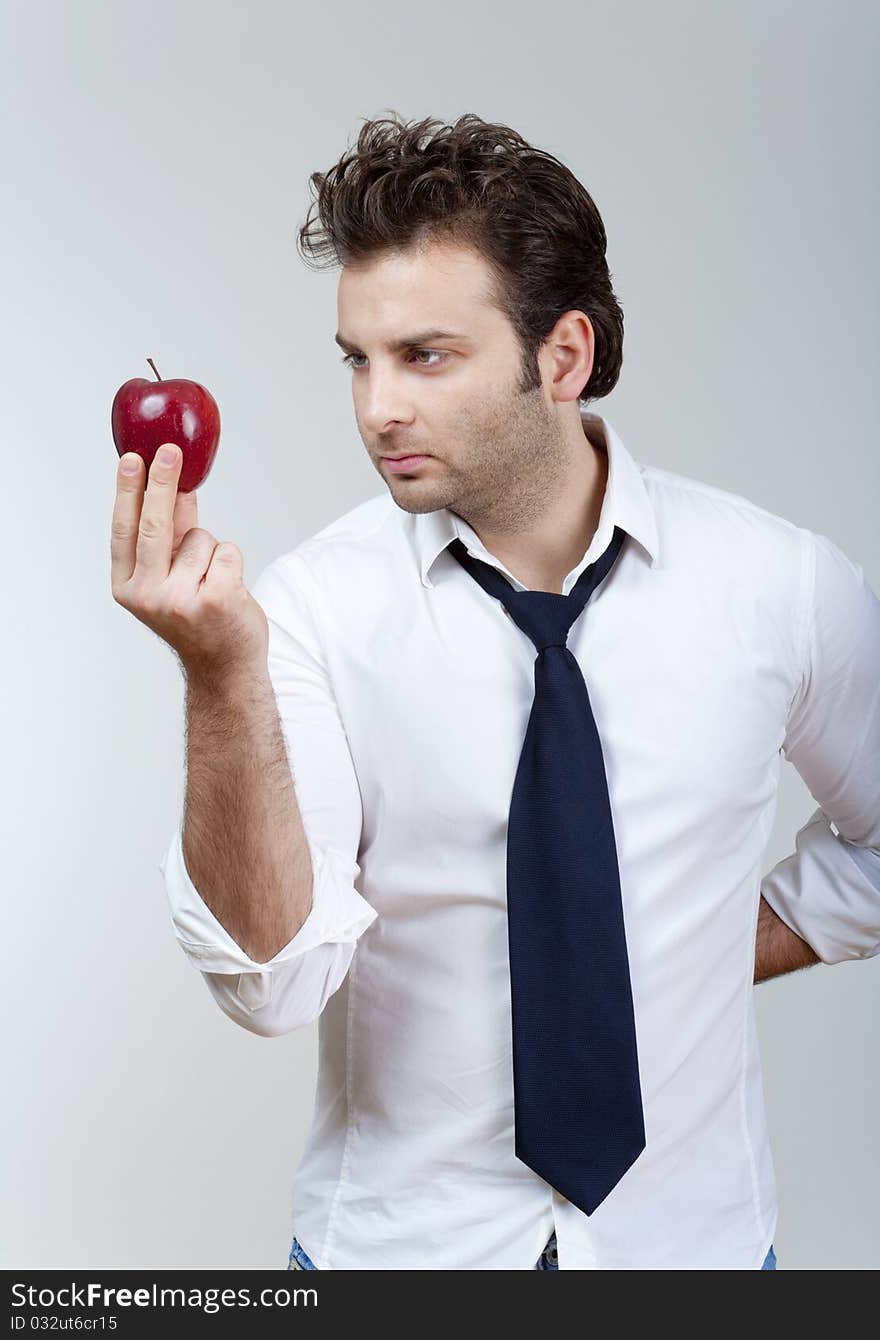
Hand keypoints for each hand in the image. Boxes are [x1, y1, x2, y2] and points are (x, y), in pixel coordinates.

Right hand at [110, 443, 268, 680]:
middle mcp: (148, 595)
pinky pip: (227, 551)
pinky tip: (228, 589)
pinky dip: (232, 562)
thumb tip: (175, 483)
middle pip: (155, 525)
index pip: (124, 530)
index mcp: (127, 587)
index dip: (128, 492)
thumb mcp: (169, 577)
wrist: (223, 666)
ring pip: (201, 538)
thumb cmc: (196, 617)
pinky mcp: (216, 599)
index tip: (132, 458)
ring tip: (210, 582)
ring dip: (211, 550)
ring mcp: (181, 600)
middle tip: (171, 451)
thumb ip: (169, 534)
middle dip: (164, 482)